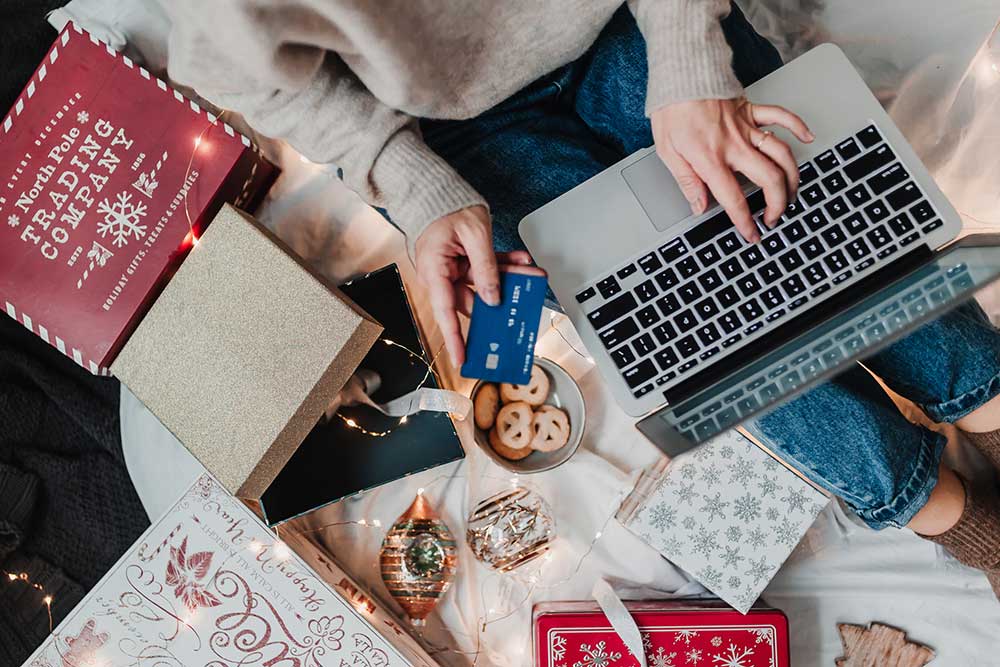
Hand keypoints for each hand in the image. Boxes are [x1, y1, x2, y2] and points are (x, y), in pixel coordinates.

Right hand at [414, 206, 535, 366]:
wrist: (434, 188)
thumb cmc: (445, 206)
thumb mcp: (474, 235)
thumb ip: (486, 268)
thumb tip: (493, 298)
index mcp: (435, 271)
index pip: (446, 312)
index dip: (456, 339)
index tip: (464, 359)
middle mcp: (440, 275)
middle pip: (474, 298)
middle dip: (504, 297)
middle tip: (528, 298)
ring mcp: (451, 269)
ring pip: (485, 283)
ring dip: (510, 277)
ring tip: (532, 273)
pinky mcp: (460, 262)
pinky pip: (484, 268)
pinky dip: (503, 265)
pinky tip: (521, 261)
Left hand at [651, 98, 813, 241]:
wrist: (680, 73)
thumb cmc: (670, 110)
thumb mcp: (667, 151)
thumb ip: (686, 181)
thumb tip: (699, 206)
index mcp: (711, 158)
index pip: (733, 198)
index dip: (745, 221)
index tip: (752, 235)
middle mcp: (734, 145)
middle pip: (769, 179)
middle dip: (778, 203)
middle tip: (775, 217)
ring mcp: (747, 127)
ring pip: (781, 154)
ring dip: (792, 176)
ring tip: (791, 193)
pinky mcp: (751, 109)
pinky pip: (781, 116)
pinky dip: (798, 126)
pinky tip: (808, 138)